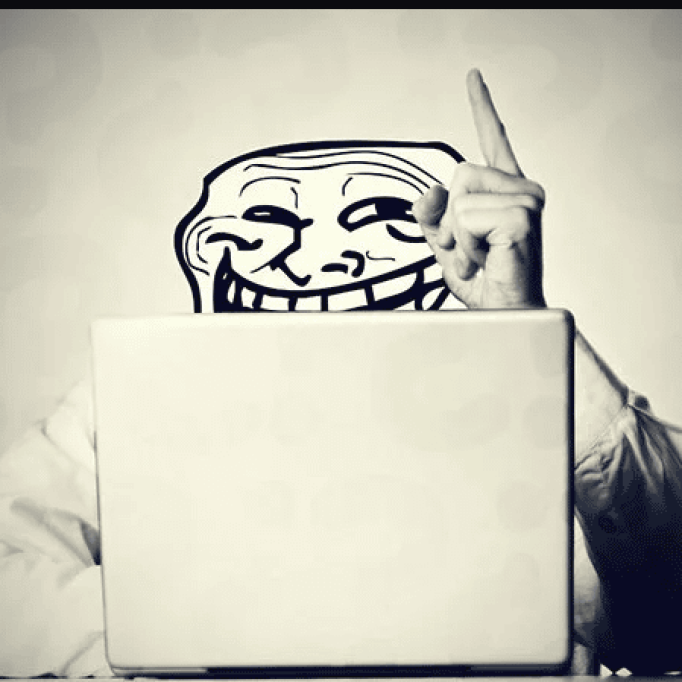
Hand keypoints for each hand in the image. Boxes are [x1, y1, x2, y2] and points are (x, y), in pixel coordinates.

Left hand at [413, 69, 545, 308]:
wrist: (506, 314)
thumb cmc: (486, 281)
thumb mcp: (446, 245)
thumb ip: (432, 216)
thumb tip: (426, 193)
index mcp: (505, 190)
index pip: (493, 139)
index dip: (482, 107)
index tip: (473, 77)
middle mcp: (521, 189)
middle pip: (458, 174)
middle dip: (449, 220)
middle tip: (467, 250)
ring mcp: (527, 200)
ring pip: (459, 198)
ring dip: (457, 237)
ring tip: (478, 257)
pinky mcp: (523, 216)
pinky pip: (466, 218)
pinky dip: (465, 246)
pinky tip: (487, 259)